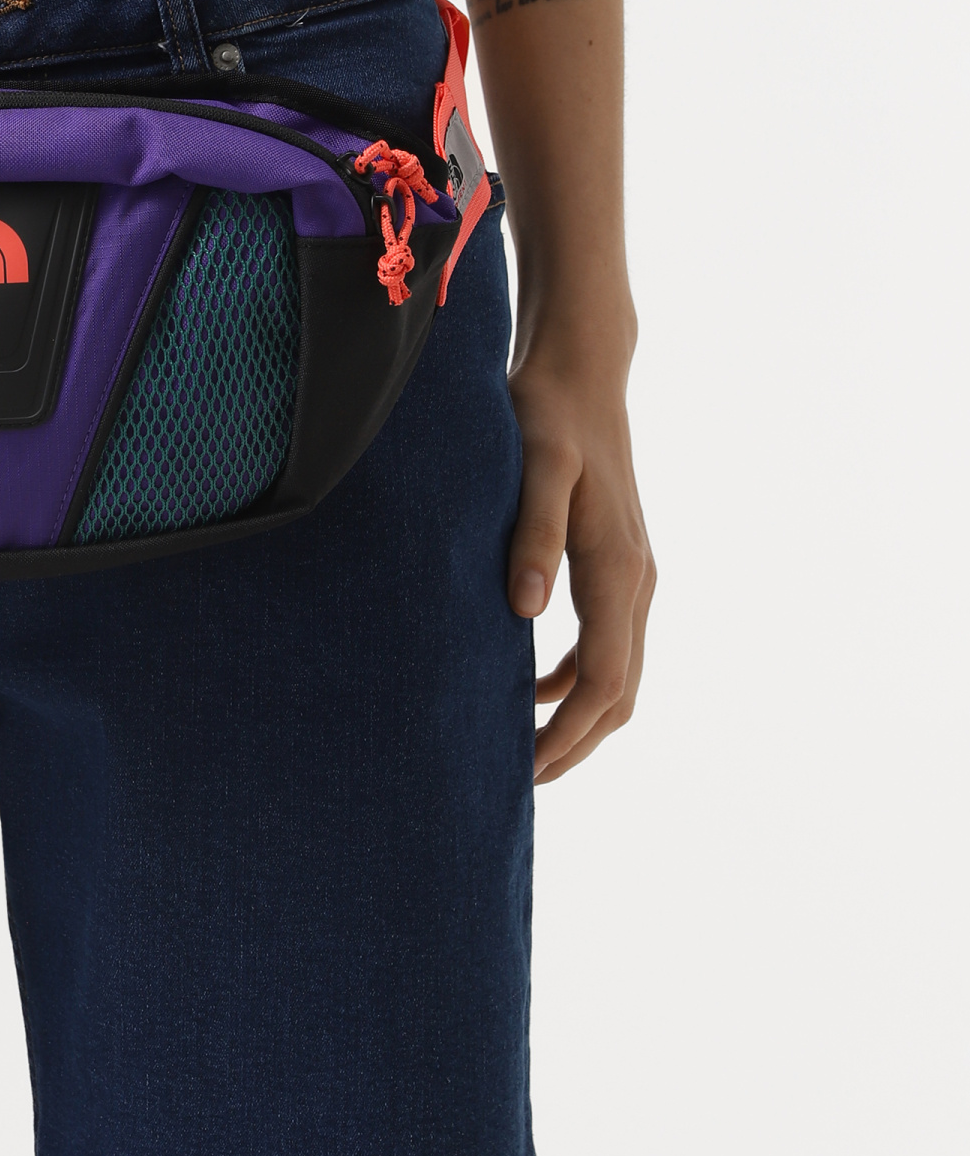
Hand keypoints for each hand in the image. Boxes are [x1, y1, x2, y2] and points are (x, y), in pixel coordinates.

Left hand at [507, 344, 655, 784]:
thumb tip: (525, 612)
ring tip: (521, 748)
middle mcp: (636, 582)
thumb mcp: (536, 468)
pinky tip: (530, 689)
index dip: (567, 736)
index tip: (525, 772)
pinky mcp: (616, 566)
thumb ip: (533, 536)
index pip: (602, 682)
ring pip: (617, 675)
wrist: (582, 372)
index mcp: (617, 571)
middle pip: (617, 693)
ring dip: (577, 718)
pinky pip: (605, 646)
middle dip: (574, 744)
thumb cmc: (548, 414)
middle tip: (519, 783)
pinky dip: (574, 680)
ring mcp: (632, 575)